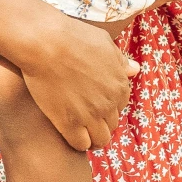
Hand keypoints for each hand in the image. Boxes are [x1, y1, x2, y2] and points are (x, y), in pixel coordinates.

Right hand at [16, 16, 132, 151]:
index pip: (121, 105)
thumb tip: (135, 69)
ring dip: (93, 138)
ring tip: (81, 132)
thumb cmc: (73, 37)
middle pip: (112, 125)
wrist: (46, 43)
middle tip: (86, 119)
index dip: (108, 105)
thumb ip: (120, 60)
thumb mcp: (104, 43)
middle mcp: (109, 103)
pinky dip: (78, 142)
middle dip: (101, 122)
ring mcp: (90, 115)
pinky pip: (81, 144)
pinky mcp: (69, 124)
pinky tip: (69, 134)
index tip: (95, 103)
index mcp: (120, 84)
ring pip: (100, 140)